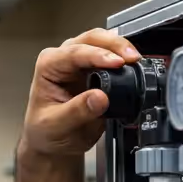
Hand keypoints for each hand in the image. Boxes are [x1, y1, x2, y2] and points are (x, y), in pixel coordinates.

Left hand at [21, 29, 140, 158]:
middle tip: (131, 58)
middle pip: (92, 38)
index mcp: (49, 65)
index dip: (97, 56)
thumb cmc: (47, 132)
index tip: (116, 63)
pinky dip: (125, 59)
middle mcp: (64, 58)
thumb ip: (78, 111)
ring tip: (135, 61)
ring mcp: (82, 62)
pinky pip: (114, 57)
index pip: (75, 53)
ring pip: (105, 42)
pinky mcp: (98, 70)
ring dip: (122, 49)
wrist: (55, 142)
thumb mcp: (57, 126)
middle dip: (114, 45)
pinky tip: (133, 67)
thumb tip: (100, 97)